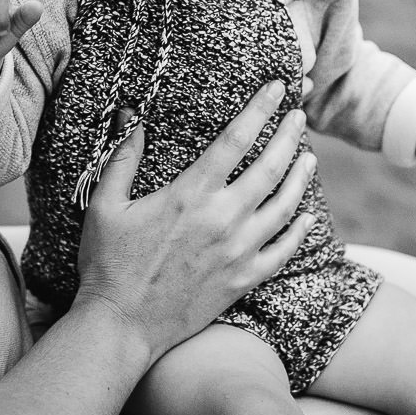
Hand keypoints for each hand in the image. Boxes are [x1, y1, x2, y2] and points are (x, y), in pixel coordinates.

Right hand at [74, 83, 315, 361]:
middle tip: (299, 115)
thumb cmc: (108, 264)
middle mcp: (222, 219)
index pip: (235, 139)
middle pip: (270, 168)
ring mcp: (238, 252)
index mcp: (190, 195)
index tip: (274, 88)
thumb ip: (123, 158)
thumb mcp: (106, 206)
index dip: (258, 109)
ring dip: (300, 178)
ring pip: (285, 207)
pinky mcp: (243, 280)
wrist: (123, 326)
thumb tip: (132, 116)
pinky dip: (299, 231)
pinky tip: (307, 216)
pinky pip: (283, 251)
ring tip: (309, 158)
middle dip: (288, 136)